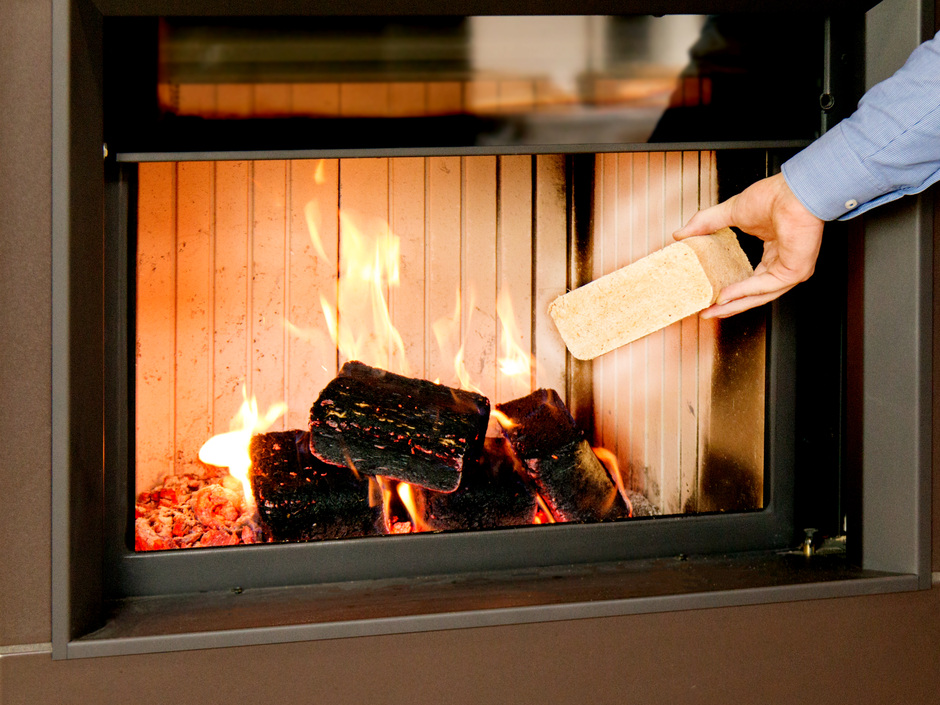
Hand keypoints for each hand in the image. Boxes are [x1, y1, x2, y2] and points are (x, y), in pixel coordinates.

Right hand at [673, 173, 824, 317]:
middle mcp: (783, 265)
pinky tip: (725, 296)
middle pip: (753, 294)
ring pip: (758, 296)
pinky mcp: (794, 272)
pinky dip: (743, 292)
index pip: (751, 279)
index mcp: (774, 252)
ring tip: (711, 310)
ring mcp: (791, 270)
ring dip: (733, 305)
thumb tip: (680, 234)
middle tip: (706, 312)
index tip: (709, 295)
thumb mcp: (730, 212)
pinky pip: (764, 287)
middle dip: (728, 306)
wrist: (795, 192)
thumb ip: (705, 224)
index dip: (729, 290)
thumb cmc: (776, 196)